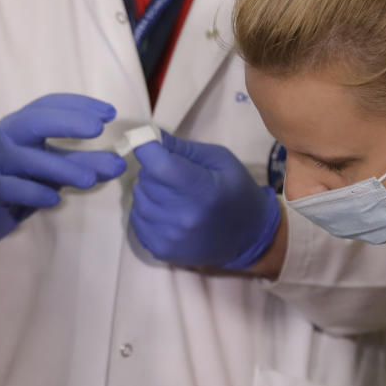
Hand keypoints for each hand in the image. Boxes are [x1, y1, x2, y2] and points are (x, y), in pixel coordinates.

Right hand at [0, 94, 125, 251]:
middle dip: (68, 122)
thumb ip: (76, 164)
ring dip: (62, 168)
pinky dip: (35, 193)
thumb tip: (117, 163)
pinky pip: (12, 188)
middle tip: (98, 129)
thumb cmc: (12, 182)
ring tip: (91, 179)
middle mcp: (6, 137)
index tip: (109, 113)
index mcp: (20, 125)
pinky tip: (55, 200)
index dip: (79, 105)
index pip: (49, 105)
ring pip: (29, 159)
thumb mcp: (45, 169)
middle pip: (35, 121)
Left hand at [129, 132, 279, 268]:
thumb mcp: (219, 159)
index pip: (158, 164)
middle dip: (153, 169)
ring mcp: (169, 237)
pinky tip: (166, 211)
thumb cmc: (235, 190)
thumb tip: (148, 135)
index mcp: (202, 190)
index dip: (147, 148)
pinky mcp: (160, 250)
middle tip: (173, 174)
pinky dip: (147, 210)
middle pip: (146, 179)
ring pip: (138, 198)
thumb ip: (183, 147)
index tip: (148, 142)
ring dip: (150, 190)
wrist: (249, 237)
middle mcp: (183, 217)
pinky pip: (136, 219)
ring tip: (172, 194)